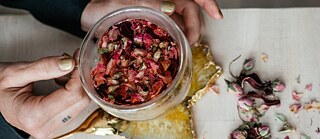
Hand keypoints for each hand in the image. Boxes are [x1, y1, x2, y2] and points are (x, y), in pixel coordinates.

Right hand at [0, 53, 89, 137]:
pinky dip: (73, 91)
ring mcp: (51, 128)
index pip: (72, 95)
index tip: (77, 59)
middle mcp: (44, 126)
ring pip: (80, 104)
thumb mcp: (16, 72)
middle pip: (80, 101)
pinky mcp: (56, 125)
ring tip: (63, 71)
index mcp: (33, 115)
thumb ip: (44, 67)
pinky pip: (75, 107)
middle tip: (73, 61)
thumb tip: (69, 63)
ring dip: (76, 84)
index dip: (78, 74)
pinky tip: (62, 82)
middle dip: (79, 78)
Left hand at [81, 0, 222, 44]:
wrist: (89, 14)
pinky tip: (173, 47)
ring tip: (183, 49)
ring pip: (181, 23)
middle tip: (191, 44)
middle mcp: (163, 3)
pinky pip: (170, 29)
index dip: (208, 4)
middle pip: (190, 12)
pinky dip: (175, 38)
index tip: (218, 15)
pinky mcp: (152, 23)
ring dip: (186, 35)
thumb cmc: (103, 6)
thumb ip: (150, 2)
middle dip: (195, 27)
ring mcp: (158, 13)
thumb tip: (173, 6)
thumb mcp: (125, 3)